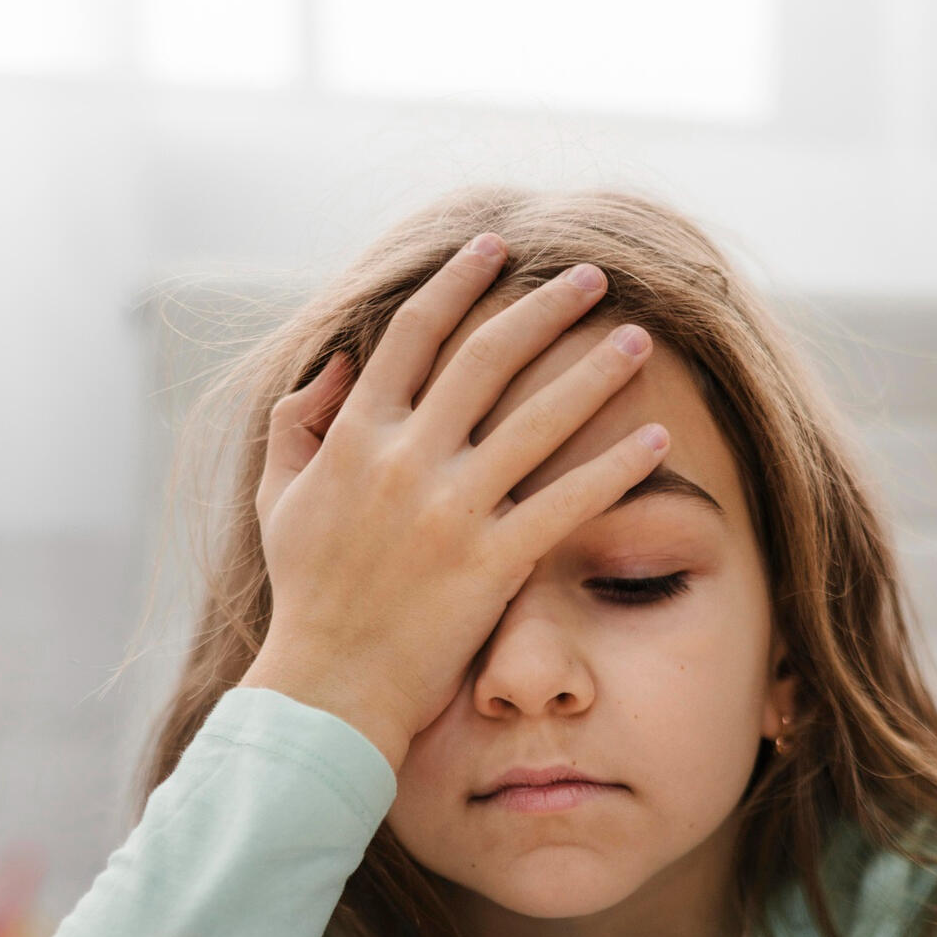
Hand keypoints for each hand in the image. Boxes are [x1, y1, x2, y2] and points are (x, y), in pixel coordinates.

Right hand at [243, 232, 667, 769]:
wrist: (328, 687)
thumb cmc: (306, 598)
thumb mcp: (278, 498)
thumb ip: (298, 422)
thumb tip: (340, 362)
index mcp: (354, 435)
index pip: (414, 333)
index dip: (459, 281)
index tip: (497, 249)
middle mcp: (405, 460)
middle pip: (488, 356)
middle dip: (545, 305)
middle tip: (592, 274)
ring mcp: (450, 511)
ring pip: (538, 418)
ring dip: (595, 371)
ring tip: (637, 338)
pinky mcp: (490, 563)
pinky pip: (567, 502)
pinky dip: (617, 467)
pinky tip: (658, 439)